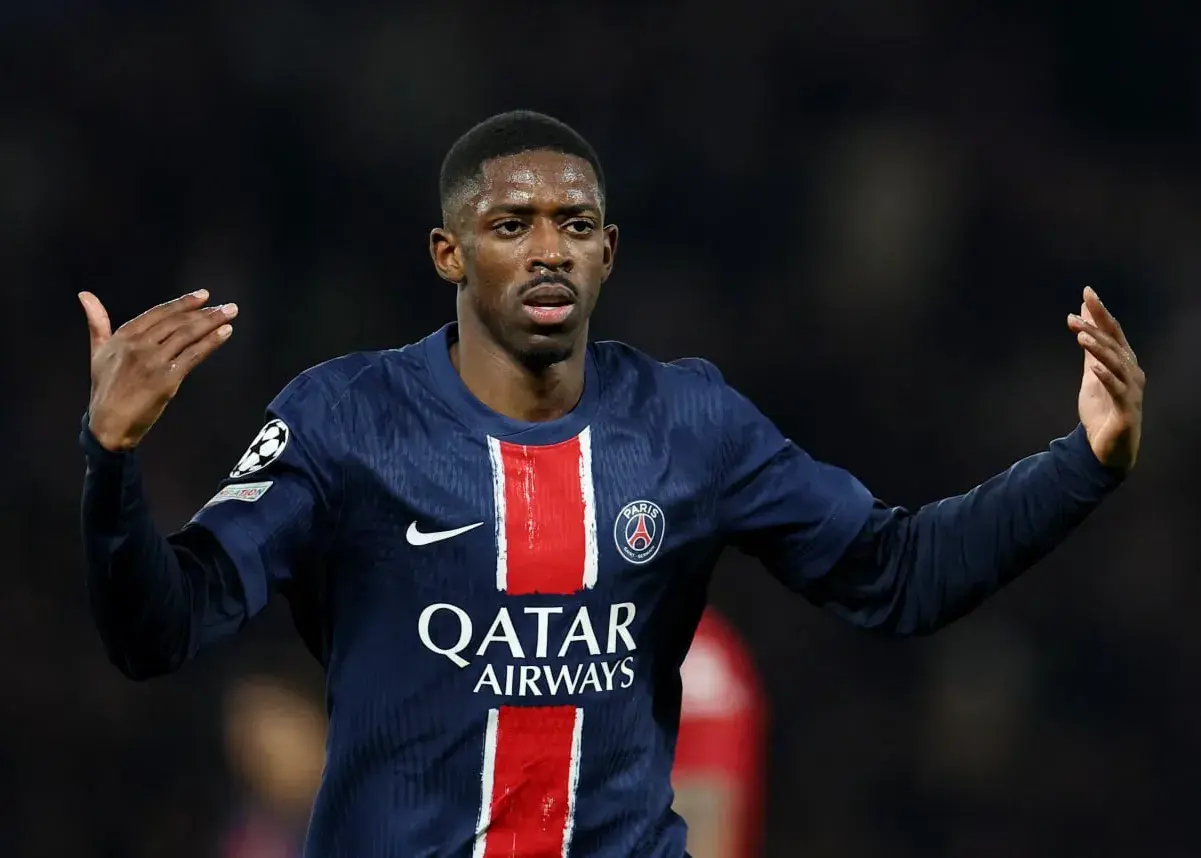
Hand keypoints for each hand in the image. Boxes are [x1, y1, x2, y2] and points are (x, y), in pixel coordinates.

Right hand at [80, 289, 237, 451]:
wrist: (108, 423)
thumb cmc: (105, 389)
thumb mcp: (97, 351)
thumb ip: (97, 323)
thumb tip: (85, 295)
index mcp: (124, 336)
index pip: (159, 313)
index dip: (182, 303)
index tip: (203, 296)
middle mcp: (139, 344)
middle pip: (177, 322)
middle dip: (205, 312)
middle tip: (227, 306)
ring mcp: (154, 361)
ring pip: (187, 335)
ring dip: (212, 322)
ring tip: (230, 313)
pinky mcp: (167, 378)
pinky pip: (193, 354)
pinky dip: (211, 342)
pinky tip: (225, 333)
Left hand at [1066, 286, 1143, 471]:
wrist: (1107, 448)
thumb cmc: (1103, 411)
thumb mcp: (1092, 376)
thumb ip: (1090, 352)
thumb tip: (1082, 324)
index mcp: (1124, 363)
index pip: (1113, 332)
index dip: (1101, 312)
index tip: (1087, 293)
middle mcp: (1132, 373)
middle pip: (1114, 344)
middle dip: (1096, 326)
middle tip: (1074, 314)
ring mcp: (1131, 390)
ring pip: (1116, 363)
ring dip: (1099, 348)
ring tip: (1081, 335)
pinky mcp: (1126, 409)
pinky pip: (1117, 390)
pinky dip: (1107, 377)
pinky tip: (1095, 367)